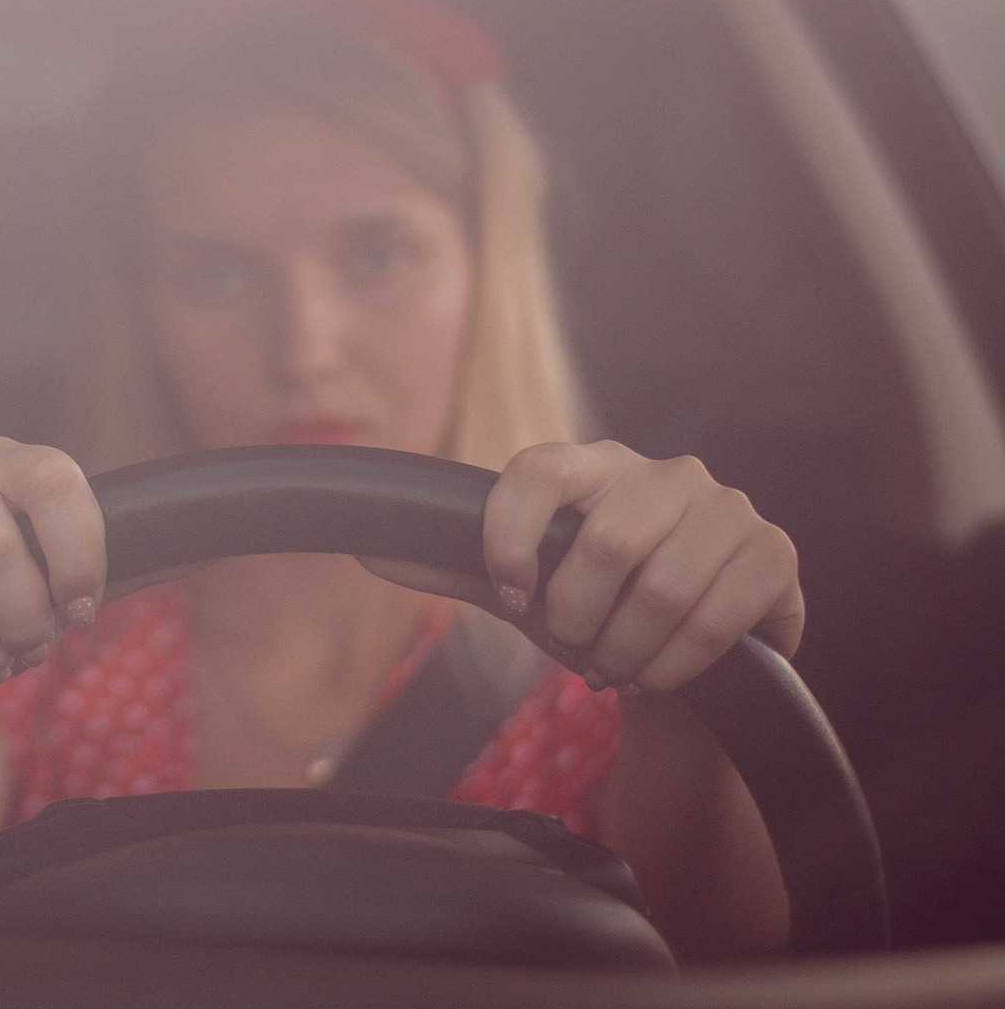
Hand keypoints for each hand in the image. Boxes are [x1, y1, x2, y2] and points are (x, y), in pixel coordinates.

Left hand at [480, 440, 803, 691]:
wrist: (685, 654)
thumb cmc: (597, 607)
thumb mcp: (526, 587)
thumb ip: (456, 568)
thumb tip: (367, 551)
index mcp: (594, 465)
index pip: (537, 472)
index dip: (510, 539)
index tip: (512, 595)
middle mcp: (666, 473)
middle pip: (605, 544)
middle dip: (576, 619)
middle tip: (575, 648)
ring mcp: (728, 508)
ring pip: (660, 590)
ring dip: (624, 650)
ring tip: (615, 667)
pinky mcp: (773, 554)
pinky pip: (715, 619)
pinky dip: (673, 665)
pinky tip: (659, 674)